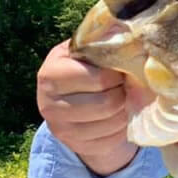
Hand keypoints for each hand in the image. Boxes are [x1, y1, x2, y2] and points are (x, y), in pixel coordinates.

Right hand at [36, 39, 138, 174]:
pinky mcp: (76, 146)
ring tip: (124, 98)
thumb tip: (129, 30)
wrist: (74, 101)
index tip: (121, 70)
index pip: (99, 78)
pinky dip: (123, 127)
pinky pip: (112, 139)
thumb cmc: (84, 69)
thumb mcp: (87, 51)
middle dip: (123, 93)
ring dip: (126, 110)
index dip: (117, 74)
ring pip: (112, 122)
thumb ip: (102, 41)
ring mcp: (61, 129)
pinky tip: (119, 114)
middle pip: (107, 103)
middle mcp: (48, 104)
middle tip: (125, 86)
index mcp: (51, 74)